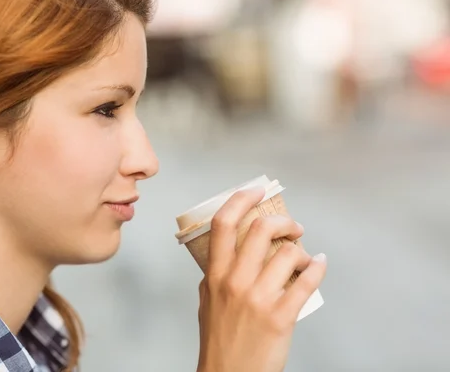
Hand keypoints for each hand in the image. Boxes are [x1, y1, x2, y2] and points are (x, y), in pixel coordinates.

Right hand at [197, 187, 326, 371]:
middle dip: (283, 221)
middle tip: (292, 227)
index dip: (240, 199)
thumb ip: (217, 274)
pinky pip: (306, 282)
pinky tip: (320, 264)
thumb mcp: (208, 300)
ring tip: (303, 257)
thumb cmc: (219, 339)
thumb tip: (232, 252)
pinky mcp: (281, 317)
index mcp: (215, 274)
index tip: (255, 190)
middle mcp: (235, 281)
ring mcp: (258, 299)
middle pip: (260, 229)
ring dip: (302, 250)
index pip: (223, 224)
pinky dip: (318, 267)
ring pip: (288, 253)